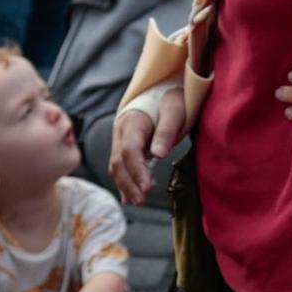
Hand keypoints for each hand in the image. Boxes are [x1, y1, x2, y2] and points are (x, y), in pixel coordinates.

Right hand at [108, 84, 185, 201]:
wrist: (161, 90)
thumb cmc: (171, 99)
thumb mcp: (175, 109)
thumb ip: (166, 130)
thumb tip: (158, 154)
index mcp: (132, 121)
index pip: (130, 150)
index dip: (137, 170)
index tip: (147, 187)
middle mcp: (121, 132)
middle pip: (119, 161)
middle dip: (129, 183)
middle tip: (142, 200)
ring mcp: (120, 140)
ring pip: (116, 166)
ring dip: (126, 186)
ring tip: (138, 201)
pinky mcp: (124, 148)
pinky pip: (120, 168)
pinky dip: (124, 183)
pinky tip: (129, 198)